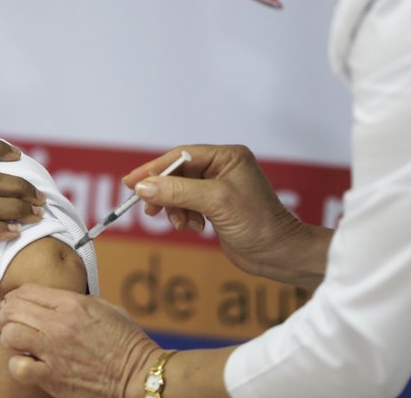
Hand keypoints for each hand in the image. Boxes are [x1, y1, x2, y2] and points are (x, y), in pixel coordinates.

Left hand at [0, 284, 160, 397]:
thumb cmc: (127, 342)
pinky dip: (17, 364)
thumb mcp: (105, 308)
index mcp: (73, 304)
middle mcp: (60, 325)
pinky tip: (26, 363)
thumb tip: (54, 299)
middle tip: (7, 320)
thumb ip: (77, 300)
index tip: (14, 302)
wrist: (139, 375)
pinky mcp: (52, 377)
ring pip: (10, 334)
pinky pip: (18, 367)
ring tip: (15, 340)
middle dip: (6, 313)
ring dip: (8, 336)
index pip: (27, 290)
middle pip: (13, 309)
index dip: (16, 295)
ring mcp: (54, 352)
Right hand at [123, 145, 326, 286]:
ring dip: (174, 208)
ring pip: (179, 192)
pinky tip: (193, 227)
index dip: (154, 169)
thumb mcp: (214, 201)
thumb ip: (177, 191)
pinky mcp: (216, 207)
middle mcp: (222, 168)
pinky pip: (187, 205)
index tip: (131, 182)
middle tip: (148, 208)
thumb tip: (143, 187)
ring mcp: (219, 187)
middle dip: (163, 192)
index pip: (180, 156)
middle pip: (177, 174)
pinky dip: (183, 217)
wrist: (279, 254)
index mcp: (227, 156)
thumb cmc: (257, 222)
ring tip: (179, 223)